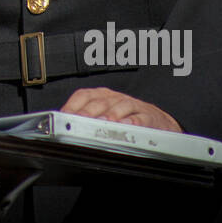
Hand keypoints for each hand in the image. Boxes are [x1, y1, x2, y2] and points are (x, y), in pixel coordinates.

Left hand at [59, 88, 181, 131]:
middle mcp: (115, 98)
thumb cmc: (127, 118)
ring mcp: (133, 106)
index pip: (83, 96)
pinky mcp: (148, 116)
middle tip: (79, 122)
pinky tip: (126, 126)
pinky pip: (140, 118)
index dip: (72, 106)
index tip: (63, 117)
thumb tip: (63, 126)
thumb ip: (85, 119)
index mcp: (102, 96)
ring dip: (110, 115)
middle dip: (88, 112)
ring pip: (119, 107)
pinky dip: (133, 122)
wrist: (158, 122)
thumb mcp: (105, 115)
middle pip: (99, 102)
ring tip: (102, 124)